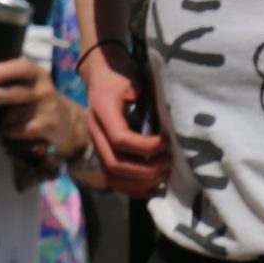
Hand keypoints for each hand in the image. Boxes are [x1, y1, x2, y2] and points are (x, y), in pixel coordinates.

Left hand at [0, 53, 80, 161]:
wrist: (71, 124)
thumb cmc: (39, 100)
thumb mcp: (31, 85)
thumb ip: (11, 82)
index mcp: (36, 74)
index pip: (23, 68)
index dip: (5, 70)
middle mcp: (43, 90)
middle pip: (14, 93)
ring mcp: (47, 110)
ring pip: (14, 115)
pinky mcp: (48, 128)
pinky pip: (20, 131)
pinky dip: (8, 132)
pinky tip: (5, 131)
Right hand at [83, 52, 170, 197]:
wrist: (101, 74)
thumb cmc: (121, 75)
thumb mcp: (134, 80)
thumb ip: (147, 99)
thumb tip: (167, 123)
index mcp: (102, 110)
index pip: (120, 139)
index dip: (146, 147)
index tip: (166, 142)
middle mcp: (95, 130)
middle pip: (114, 164)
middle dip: (145, 170)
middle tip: (168, 163)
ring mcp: (96, 144)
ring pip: (112, 176)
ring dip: (140, 182)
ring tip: (163, 175)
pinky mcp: (102, 152)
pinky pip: (113, 180)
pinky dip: (133, 189)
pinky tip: (152, 187)